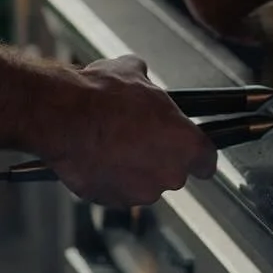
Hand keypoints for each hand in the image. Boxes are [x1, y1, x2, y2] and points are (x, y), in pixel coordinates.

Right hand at [39, 55, 217, 206]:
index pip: (207, 159)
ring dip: (133, 170)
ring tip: (113, 146)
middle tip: (138, 137)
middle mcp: (169, 173)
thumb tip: (141, 76)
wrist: (66, 118)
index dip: (198, 155)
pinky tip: (97, 157)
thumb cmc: (102, 97)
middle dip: (158, 157)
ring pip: (144, 183)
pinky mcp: (112, 201)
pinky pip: (118, 192)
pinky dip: (110, 180)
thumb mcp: (132, 71)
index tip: (192, 152)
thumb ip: (147, 82)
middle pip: (173, 172)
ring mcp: (141, 192)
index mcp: (186, 143)